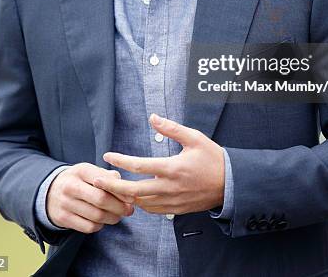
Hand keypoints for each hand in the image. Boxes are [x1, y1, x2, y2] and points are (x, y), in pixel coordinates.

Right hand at [46, 163, 133, 232]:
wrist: (49, 191)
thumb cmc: (78, 180)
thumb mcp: (89, 171)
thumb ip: (107, 176)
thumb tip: (125, 186)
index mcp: (81, 170)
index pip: (105, 182)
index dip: (121, 192)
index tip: (132, 197)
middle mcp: (71, 186)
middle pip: (102, 200)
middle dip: (119, 207)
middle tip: (129, 210)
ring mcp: (65, 203)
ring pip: (96, 216)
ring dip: (112, 218)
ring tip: (119, 216)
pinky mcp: (63, 219)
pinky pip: (88, 227)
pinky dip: (100, 226)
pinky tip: (103, 221)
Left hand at [93, 114, 224, 215]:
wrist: (231, 184)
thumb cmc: (212, 158)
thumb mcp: (194, 138)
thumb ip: (171, 128)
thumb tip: (152, 117)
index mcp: (172, 168)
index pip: (140, 166)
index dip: (121, 160)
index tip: (107, 155)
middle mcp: (169, 187)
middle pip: (133, 190)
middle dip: (112, 185)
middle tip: (96, 180)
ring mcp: (172, 201)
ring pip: (140, 203)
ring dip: (124, 196)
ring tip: (112, 187)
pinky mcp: (176, 209)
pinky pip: (152, 210)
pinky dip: (139, 203)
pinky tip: (133, 196)